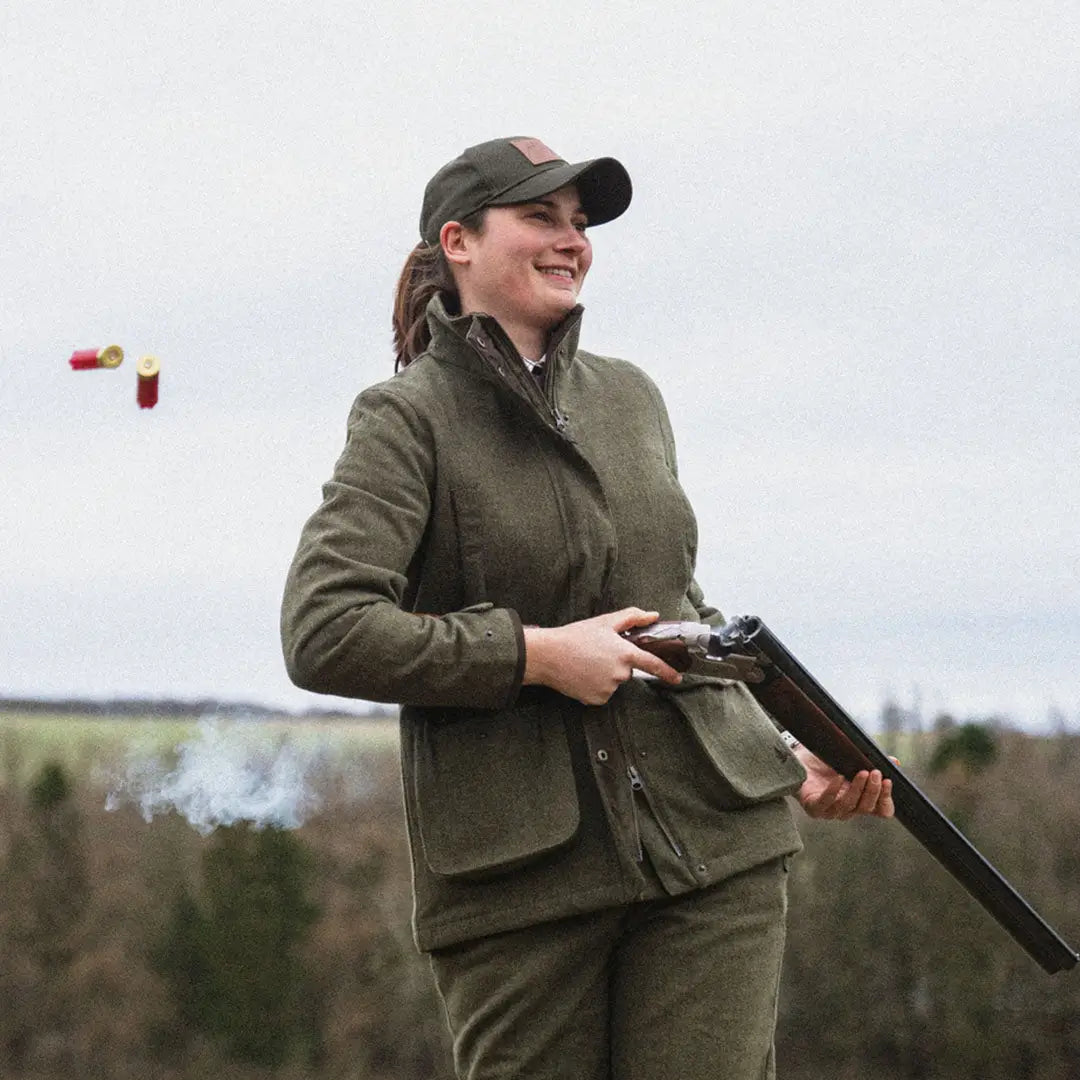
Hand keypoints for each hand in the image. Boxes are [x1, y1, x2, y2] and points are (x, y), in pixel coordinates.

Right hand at [523, 608, 682, 704]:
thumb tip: (652, 616)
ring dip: (605, 675)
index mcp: (625, 654)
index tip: (677, 678)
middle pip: (627, 671)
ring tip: (586, 663)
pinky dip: (595, 686)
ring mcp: (608, 688)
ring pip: (613, 682)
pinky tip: (582, 675)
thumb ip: (632, 618)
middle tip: (597, 653)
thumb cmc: (575, 636)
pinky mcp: (596, 699)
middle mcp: (619, 674)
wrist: (548, 655)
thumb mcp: (605, 622)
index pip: (653, 665)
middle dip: (616, 663)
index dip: (667, 672)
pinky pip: (602, 693)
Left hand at [794, 745, 894, 820]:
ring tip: (861, 772)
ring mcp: (830, 810)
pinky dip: (833, 791)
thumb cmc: (827, 761)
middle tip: (875, 772)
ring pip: (848, 807)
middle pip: (866, 808)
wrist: (800, 757)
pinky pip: (825, 804)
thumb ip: (872, 761)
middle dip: (873, 790)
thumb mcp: (852, 759)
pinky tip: (839, 778)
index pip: (881, 810)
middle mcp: (848, 808)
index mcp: (860, 800)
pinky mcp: (813, 807)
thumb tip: (894, 762)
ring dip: (857, 790)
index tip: (888, 781)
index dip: (886, 799)